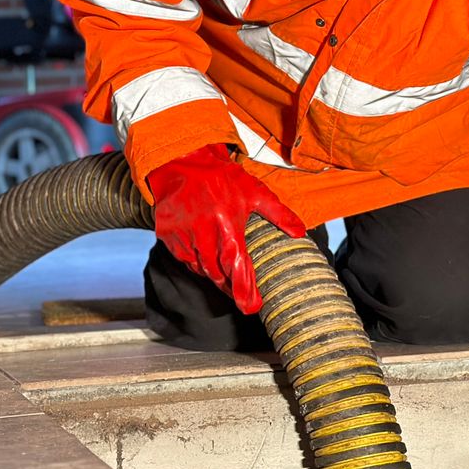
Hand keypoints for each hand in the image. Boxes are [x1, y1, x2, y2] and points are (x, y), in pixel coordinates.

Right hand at [148, 144, 305, 313]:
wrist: (182, 162)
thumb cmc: (221, 177)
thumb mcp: (255, 192)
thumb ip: (279, 214)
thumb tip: (300, 232)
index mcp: (228, 227)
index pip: (238, 267)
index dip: (245, 291)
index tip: (252, 307)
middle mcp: (204, 235)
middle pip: (218, 275)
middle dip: (231, 288)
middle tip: (241, 295)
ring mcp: (183, 237)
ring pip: (201, 269)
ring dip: (214, 275)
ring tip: (226, 277)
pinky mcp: (168, 236)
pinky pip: (185, 259)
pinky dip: (197, 263)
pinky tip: (206, 258)